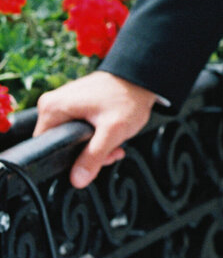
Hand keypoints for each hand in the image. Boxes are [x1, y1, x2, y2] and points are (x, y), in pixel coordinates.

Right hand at [34, 71, 158, 187]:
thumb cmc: (127, 97)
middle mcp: (52, 104)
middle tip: (109, 153)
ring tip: (115, 144)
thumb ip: (93, 157)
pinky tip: (112, 136)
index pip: (45, 146)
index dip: (67, 161)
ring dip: (95, 147)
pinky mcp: (76, 105)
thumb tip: (77, 179)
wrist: (141, 77)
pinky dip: (96, 137)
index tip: (90, 162)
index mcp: (52, 108)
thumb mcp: (112, 131)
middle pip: (61, 144)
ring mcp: (64, 104)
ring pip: (73, 139)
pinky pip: (79, 129)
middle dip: (87, 155)